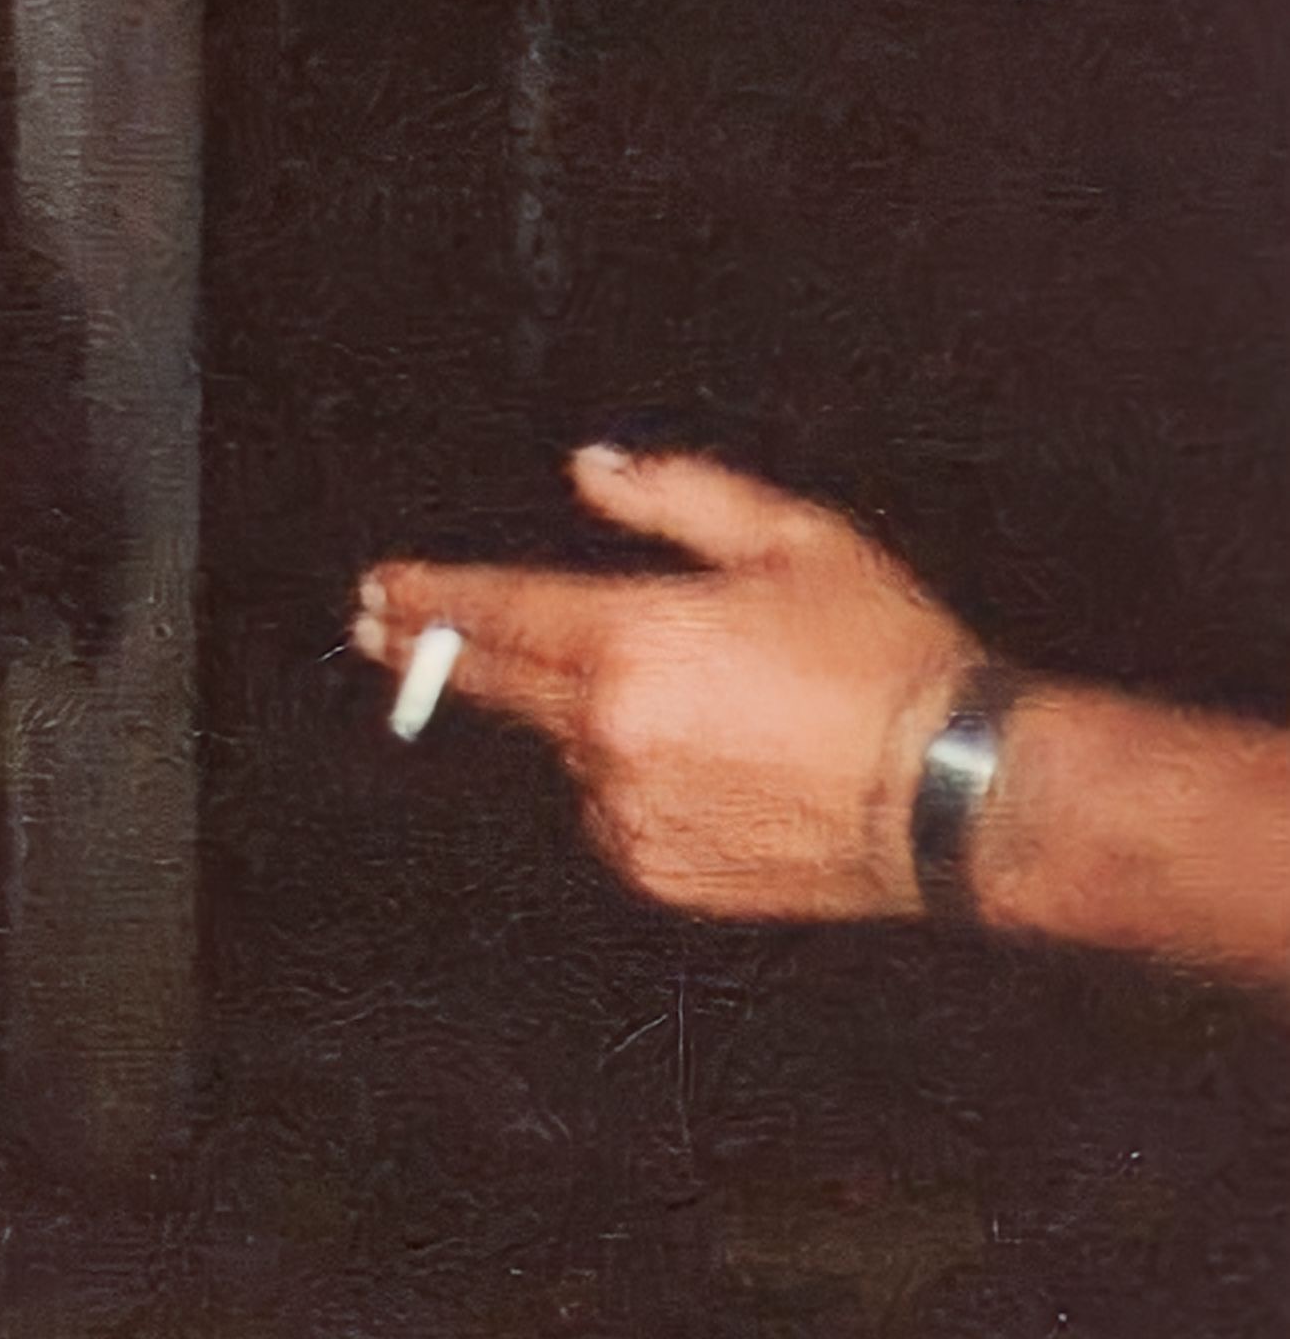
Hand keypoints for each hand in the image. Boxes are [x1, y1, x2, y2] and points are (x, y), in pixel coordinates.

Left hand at [353, 446, 984, 919]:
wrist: (961, 797)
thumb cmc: (887, 661)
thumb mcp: (794, 542)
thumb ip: (677, 497)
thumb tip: (589, 469)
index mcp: (629, 643)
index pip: (491, 613)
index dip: (428, 596)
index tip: (377, 588)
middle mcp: (609, 732)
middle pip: (493, 683)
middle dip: (429, 649)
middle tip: (378, 626)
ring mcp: (627, 809)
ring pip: (567, 749)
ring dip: (583, 720)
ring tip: (690, 705)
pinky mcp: (656, 868)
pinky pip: (610, 813)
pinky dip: (631, 783)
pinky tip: (708, 766)